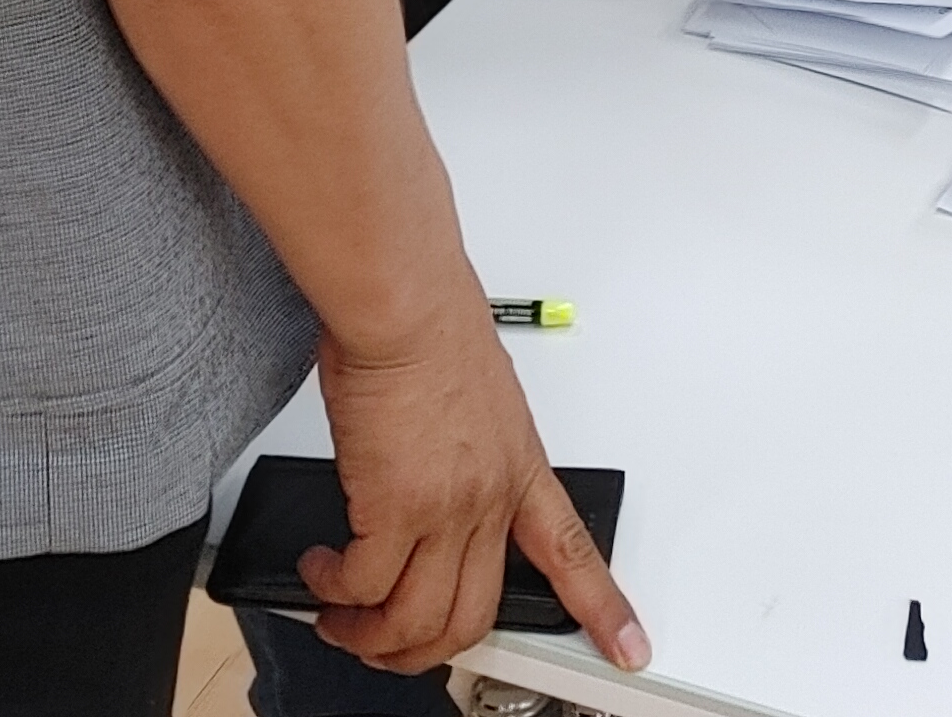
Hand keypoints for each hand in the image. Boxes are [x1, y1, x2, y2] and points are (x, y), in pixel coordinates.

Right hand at [307, 298, 648, 676]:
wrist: (405, 303)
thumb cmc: (432, 326)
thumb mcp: (479, 395)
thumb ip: (465, 447)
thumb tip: (430, 477)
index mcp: (519, 467)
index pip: (574, 552)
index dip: (603, 608)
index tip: (629, 647)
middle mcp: (490, 497)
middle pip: (473, 614)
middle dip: (423, 648)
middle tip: (386, 643)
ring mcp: (447, 507)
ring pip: (418, 619)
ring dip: (372, 635)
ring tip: (341, 619)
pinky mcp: (394, 507)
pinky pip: (364, 584)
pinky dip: (336, 591)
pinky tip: (322, 571)